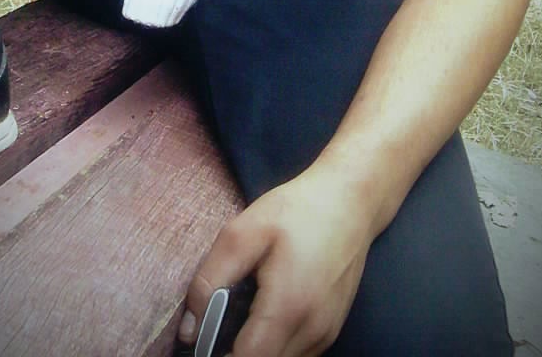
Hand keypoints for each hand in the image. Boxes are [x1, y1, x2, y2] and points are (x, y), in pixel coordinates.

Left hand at [180, 166, 372, 356]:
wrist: (351, 201)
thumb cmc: (297, 210)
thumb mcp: (243, 231)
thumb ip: (211, 280)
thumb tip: (190, 330)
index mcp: (288, 308)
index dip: (218, 356)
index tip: (204, 338)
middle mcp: (313, 332)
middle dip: (236, 353)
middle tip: (219, 323)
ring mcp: (326, 335)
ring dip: (256, 350)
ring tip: (241, 316)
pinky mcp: (331, 331)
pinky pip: (297, 355)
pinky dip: (275, 346)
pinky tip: (265, 316)